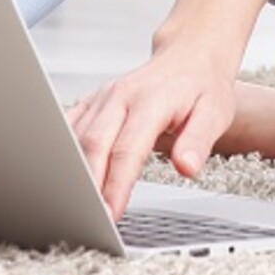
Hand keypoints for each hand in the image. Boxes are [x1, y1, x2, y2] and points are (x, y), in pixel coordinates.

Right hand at [65, 40, 236, 218]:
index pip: (128, 149)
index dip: (117, 184)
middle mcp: (121, 96)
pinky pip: (69, 125)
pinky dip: (62, 150)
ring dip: (72, 171)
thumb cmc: (202, 86)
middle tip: (90, 219)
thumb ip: (199, 141)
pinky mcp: (94, 101)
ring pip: (77, 137)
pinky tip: (60, 173)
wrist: (190, 55)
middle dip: (89, 184)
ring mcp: (103, 97)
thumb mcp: (214, 112)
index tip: (112, 213)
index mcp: (151, 100)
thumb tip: (187, 168)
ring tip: (74, 206)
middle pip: (94, 144)